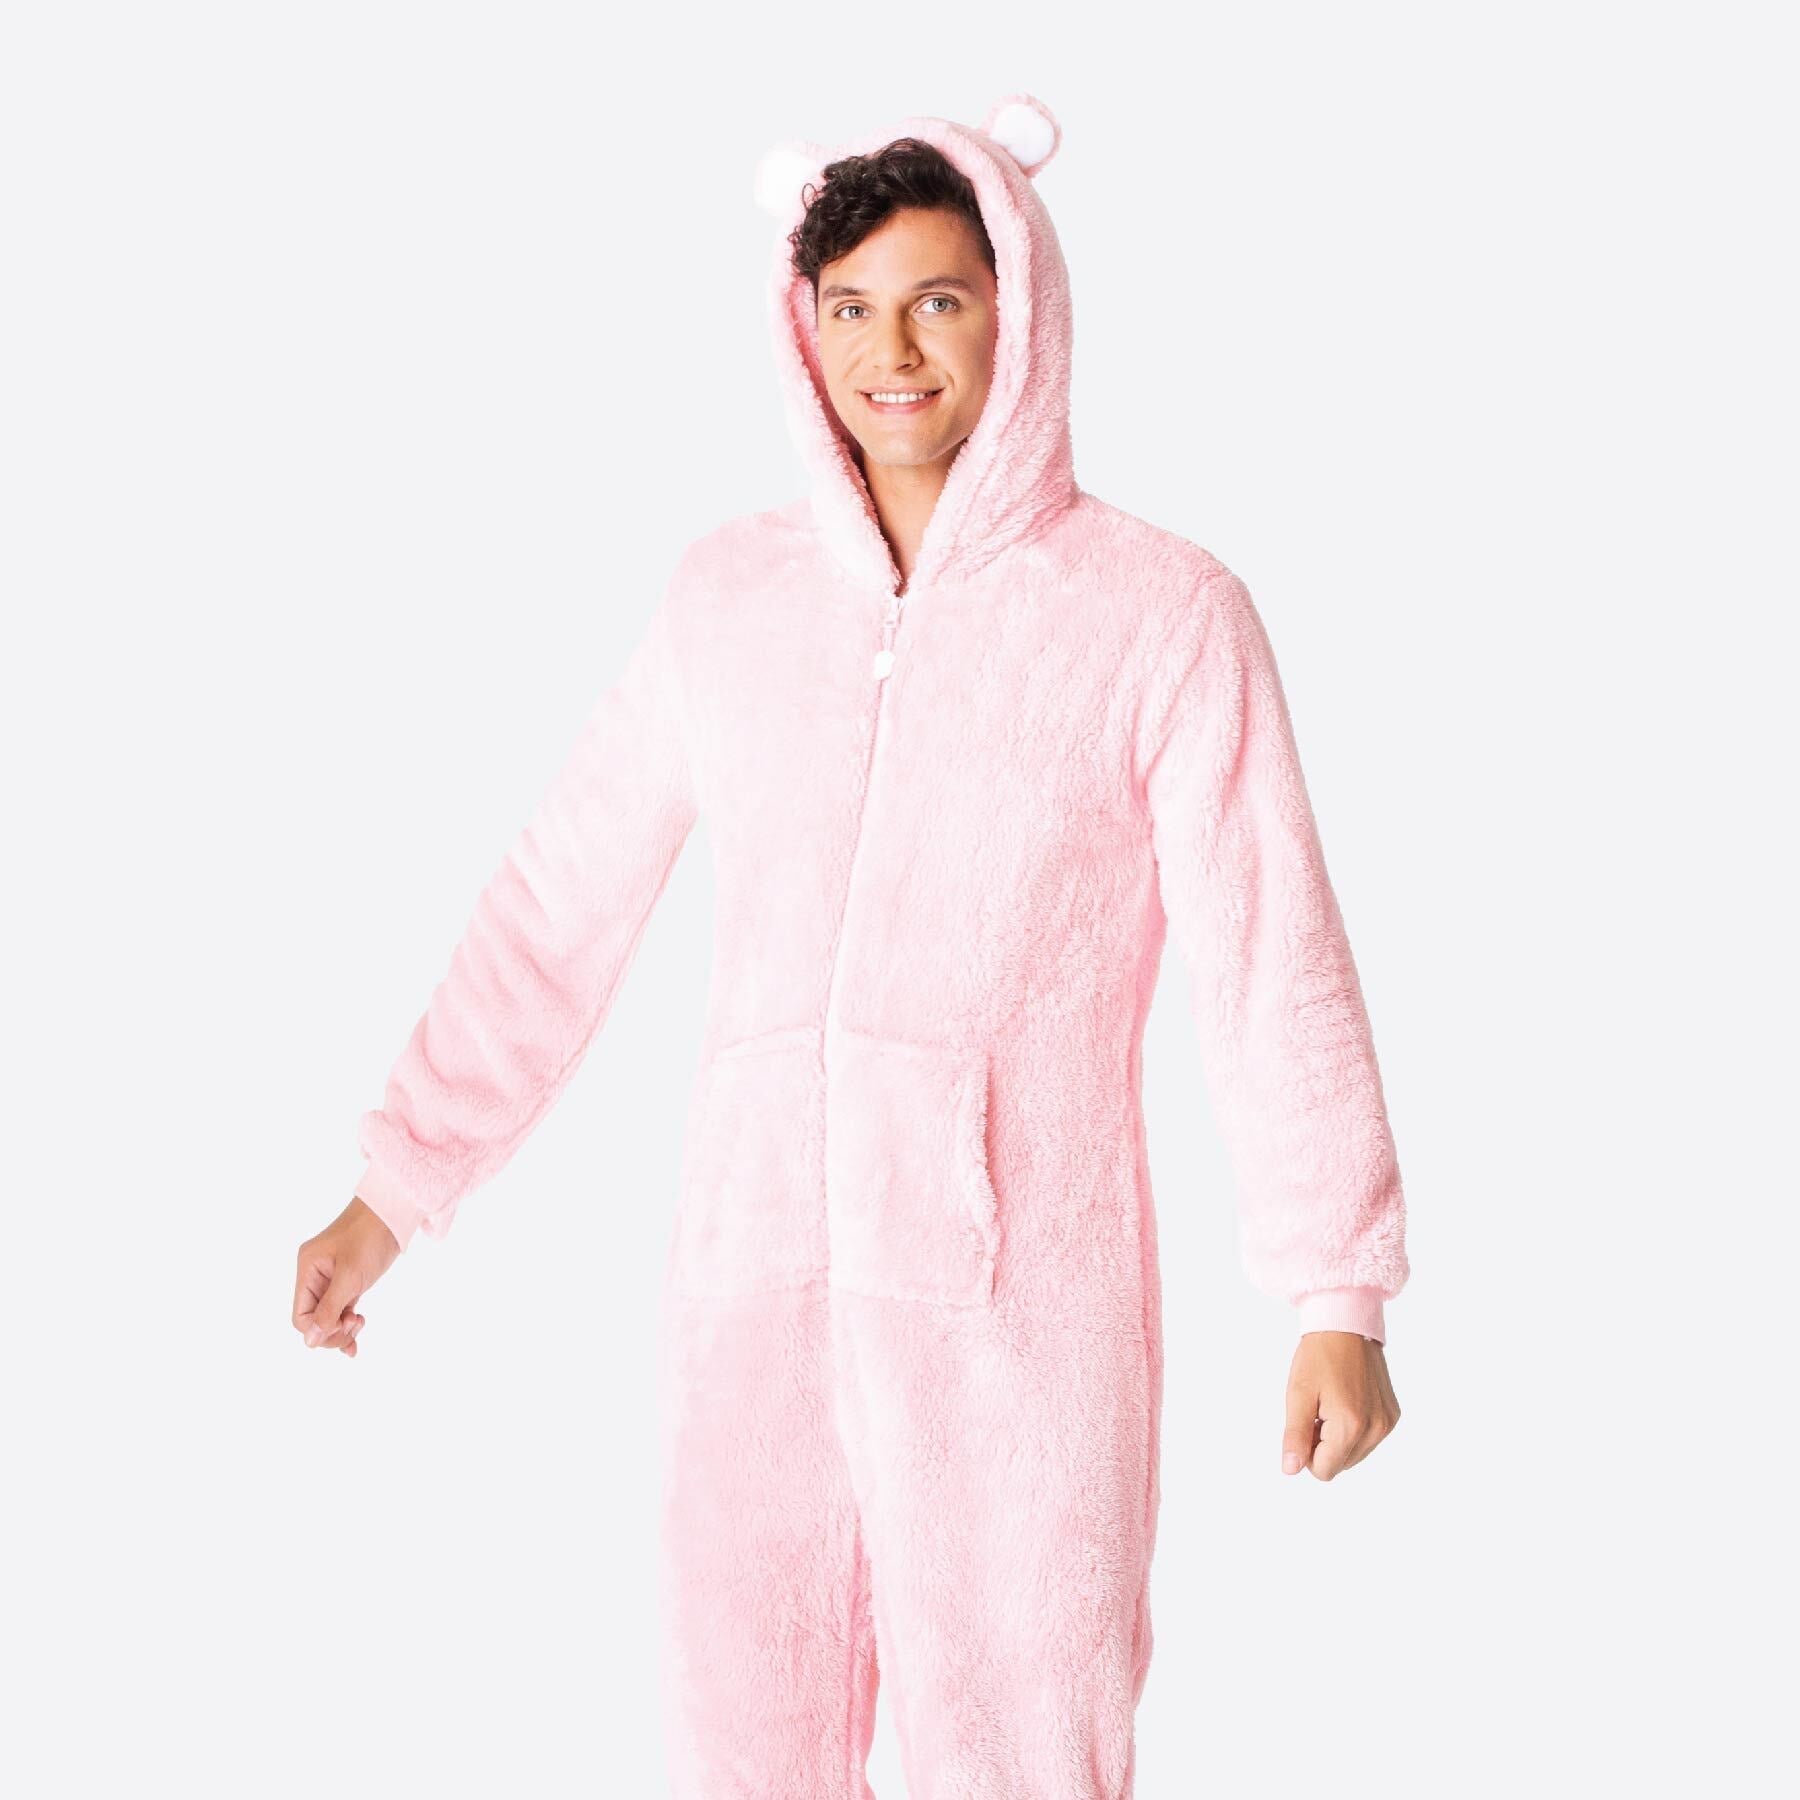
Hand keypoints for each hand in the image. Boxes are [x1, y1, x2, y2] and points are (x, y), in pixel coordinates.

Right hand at [293, 1196, 399, 1356]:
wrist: (395, 1211)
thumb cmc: (371, 1237)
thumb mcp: (350, 1276)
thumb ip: (329, 1309)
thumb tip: (310, 1341)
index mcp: (308, 1270)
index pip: (301, 1316)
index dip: (318, 1330)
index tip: (342, 1329)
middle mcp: (315, 1275)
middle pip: (314, 1319)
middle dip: (332, 1330)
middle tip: (355, 1327)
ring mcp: (332, 1278)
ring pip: (329, 1315)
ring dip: (342, 1328)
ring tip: (360, 1325)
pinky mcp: (349, 1280)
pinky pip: (341, 1308)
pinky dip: (348, 1322)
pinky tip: (357, 1336)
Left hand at [1281, 1331, 1400, 1478]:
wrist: (1346, 1325)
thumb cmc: (1318, 1357)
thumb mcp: (1298, 1394)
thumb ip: (1295, 1436)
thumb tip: (1290, 1469)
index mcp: (1351, 1426)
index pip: (1323, 1471)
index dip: (1307, 1450)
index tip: (1307, 1420)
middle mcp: (1375, 1429)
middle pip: (1340, 1465)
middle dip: (1323, 1444)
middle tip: (1318, 1408)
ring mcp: (1387, 1423)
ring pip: (1354, 1454)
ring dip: (1338, 1438)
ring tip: (1332, 1403)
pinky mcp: (1392, 1415)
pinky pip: (1368, 1439)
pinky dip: (1354, 1428)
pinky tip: (1347, 1400)